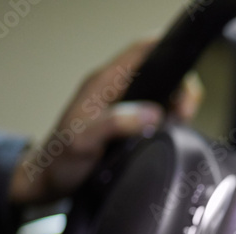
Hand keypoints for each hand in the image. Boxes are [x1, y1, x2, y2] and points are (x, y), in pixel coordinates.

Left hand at [9, 40, 202, 206]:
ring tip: (180, 125)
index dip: (167, 51)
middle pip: (160, 71)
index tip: (185, 73)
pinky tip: (172, 134)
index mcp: (104, 83)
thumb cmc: (60, 160)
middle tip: (184, 113)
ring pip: (164, 93)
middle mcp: (117, 90)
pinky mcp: (131, 123)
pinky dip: (172, 120)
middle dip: (180, 88)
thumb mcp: (84, 141)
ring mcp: (124, 106)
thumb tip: (154, 114)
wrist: (50, 181)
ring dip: (178, 106)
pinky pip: (160, 113)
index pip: (141, 51)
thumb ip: (116, 123)